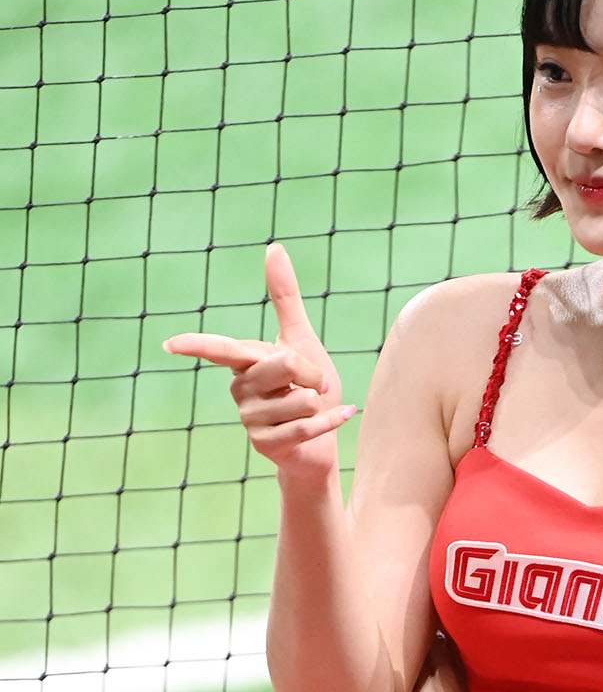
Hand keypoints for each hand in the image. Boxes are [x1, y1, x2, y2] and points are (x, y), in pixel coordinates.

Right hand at [163, 243, 354, 483]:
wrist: (320, 444)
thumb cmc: (309, 390)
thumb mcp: (300, 340)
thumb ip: (284, 298)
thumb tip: (273, 247)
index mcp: (243, 362)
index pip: (219, 349)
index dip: (196, 346)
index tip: (171, 345)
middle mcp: (239, 389)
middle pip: (283, 364)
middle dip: (311, 372)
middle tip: (314, 384)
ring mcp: (249, 420)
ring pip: (300, 399)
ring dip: (319, 403)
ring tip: (310, 410)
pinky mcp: (265, 445)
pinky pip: (307, 425)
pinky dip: (333, 419)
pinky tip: (343, 415)